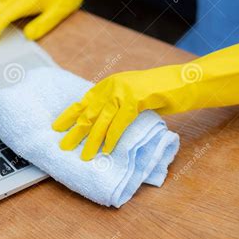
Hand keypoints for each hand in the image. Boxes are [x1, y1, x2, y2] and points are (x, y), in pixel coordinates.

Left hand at [52, 40, 238, 160]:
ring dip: (92, 140)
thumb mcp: (129, 96)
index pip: (83, 102)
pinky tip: (106, 149)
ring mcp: (123, 91)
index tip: (57, 127)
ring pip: (102, 120)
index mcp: (107, 85)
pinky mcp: (136, 99)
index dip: (69, 115)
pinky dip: (112, 137)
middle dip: (76, 131)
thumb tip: (97, 124)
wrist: (181, 83)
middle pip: (88, 112)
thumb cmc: (157, 93)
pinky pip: (120, 122)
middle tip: (64, 145)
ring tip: (84, 155)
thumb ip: (113, 105)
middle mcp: (111, 86)